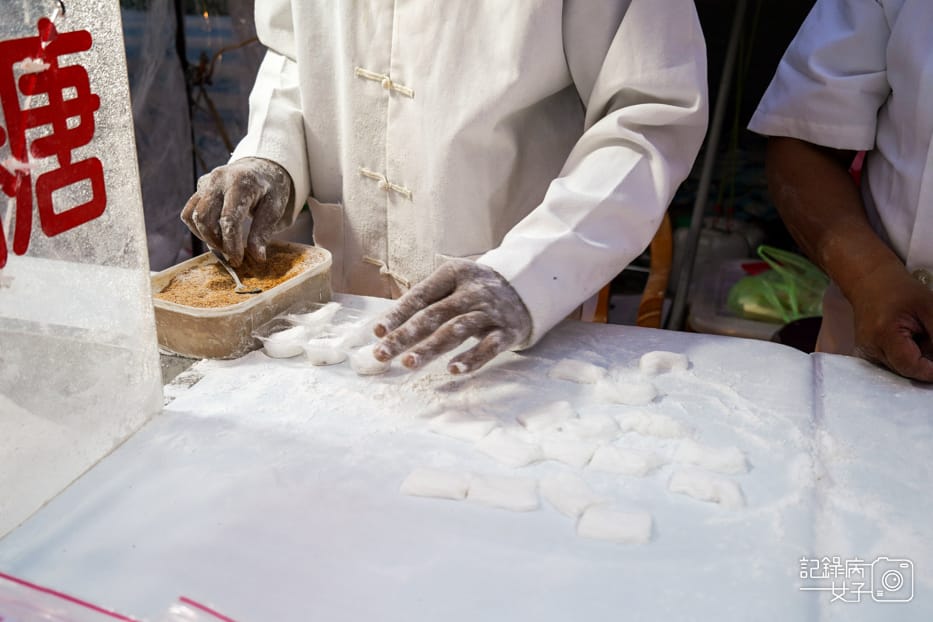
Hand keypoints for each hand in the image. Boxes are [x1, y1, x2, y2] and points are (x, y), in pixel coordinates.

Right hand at [181, 157, 292, 266]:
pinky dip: (198, 228)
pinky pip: (190, 211)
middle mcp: (218, 179)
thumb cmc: (271, 189)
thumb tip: (257, 258)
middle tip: (232, 255)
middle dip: (216, 242)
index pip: (229, 218)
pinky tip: (215, 235)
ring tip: (224, 246)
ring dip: (205, 237)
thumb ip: (263, 232)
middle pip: (204, 218)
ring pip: (192, 216)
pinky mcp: (200, 186)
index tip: (238, 260)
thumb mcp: (274, 208)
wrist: (261, 167)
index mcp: (241, 183)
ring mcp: (206, 181)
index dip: (231, 243)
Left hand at [372, 259, 531, 373]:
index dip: (398, 313)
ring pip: (457, 330)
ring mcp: (491, 311)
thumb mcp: (454, 284)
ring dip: (431, 348)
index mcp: (454, 274)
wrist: (528, 289)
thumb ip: (426, 301)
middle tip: (382, 354)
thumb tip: (385, 327)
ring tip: (408, 363)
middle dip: (406, 335)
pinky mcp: (508, 331)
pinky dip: (472, 359)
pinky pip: (489, 347)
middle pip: (434, 314)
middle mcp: (472, 290)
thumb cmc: (476, 291)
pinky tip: (453, 370)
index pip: (421, 295)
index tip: (377, 332)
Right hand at [849, 262, 932, 381]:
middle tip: (926, 337)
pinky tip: (906, 342)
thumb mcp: (929, 307)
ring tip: (916, 337)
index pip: (910, 366)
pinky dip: (905, 358)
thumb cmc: (901, 291)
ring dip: (915, 360)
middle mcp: (869, 349)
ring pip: (900, 370)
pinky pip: (892, 366)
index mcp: (883, 334)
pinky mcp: (866, 356)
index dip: (931, 371)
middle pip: (906, 371)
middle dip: (924, 362)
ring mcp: (865, 354)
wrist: (871, 284)